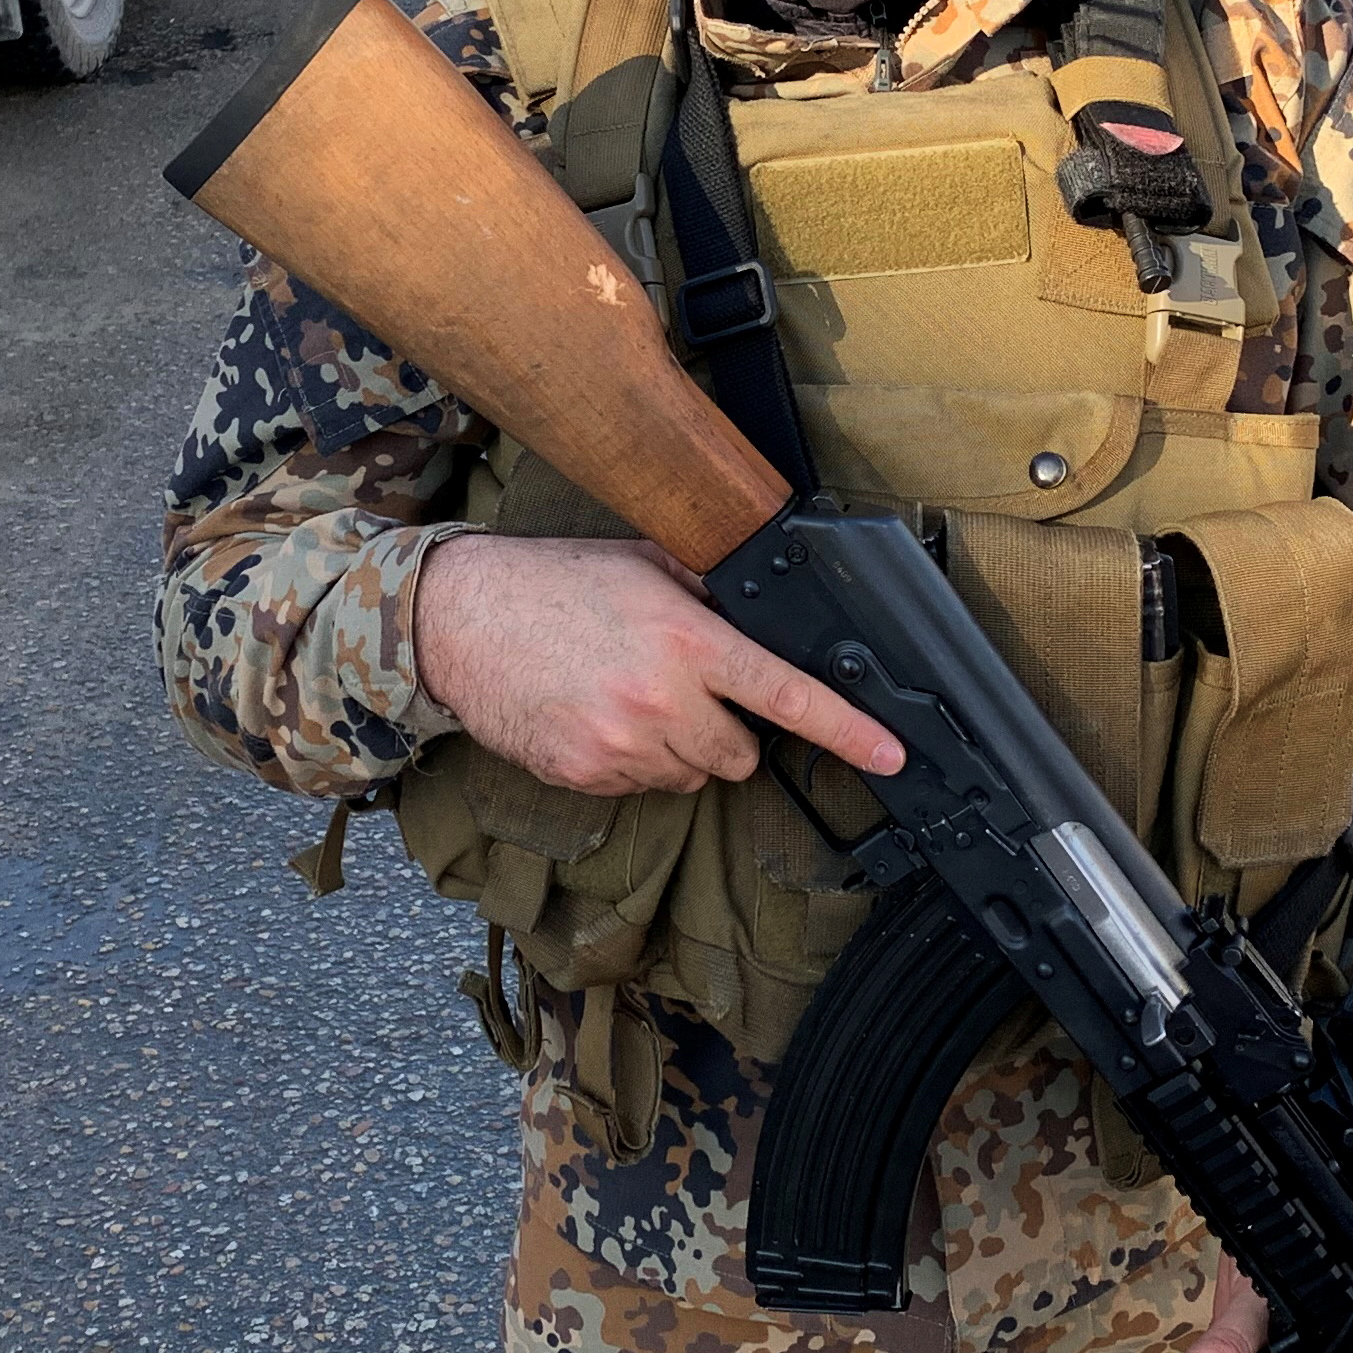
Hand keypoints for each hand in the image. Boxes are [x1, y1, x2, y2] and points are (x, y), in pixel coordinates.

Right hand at [415, 534, 907, 798]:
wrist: (460, 619)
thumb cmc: (553, 584)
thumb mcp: (644, 565)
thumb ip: (711, 592)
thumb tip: (767, 607)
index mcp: (689, 641)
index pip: (788, 695)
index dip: (849, 732)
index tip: (891, 756)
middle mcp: (663, 700)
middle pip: (741, 754)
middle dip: (727, 730)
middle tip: (684, 691)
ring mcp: (622, 746)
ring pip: (693, 776)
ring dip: (680, 749)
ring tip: (630, 699)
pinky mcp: (586, 775)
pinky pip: (641, 786)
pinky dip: (632, 763)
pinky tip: (598, 719)